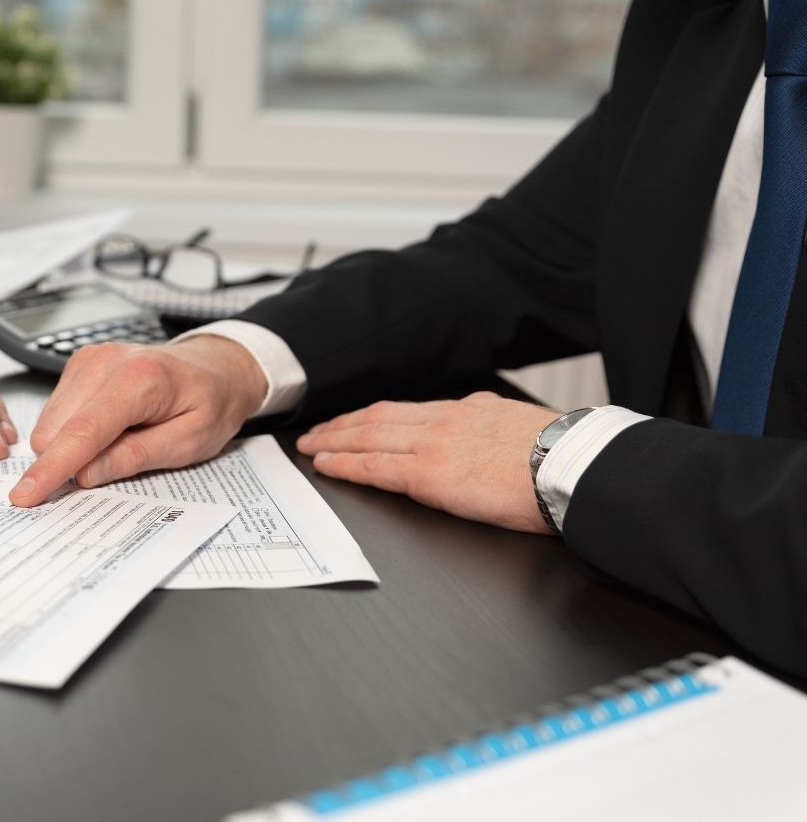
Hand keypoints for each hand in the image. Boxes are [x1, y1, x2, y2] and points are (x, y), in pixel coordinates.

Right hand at [10, 336, 267, 505]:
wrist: (216, 369)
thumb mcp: (189, 443)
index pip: (83, 432)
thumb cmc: (210, 403)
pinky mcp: (80, 364)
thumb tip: (85, 474)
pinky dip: (74, 430)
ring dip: (74, 446)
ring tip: (122, 438)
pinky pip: (57, 411)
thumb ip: (135, 457)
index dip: (52, 468)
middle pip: (56, 429)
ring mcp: (90, 359)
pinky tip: (110, 427)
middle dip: (70, 461)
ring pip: (50, 423)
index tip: (25, 495)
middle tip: (116, 464)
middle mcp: (106, 362)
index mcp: (139, 379)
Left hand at [296, 392, 561, 533]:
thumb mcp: (525, 428)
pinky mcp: (429, 473)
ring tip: (311, 446)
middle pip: (380, 418)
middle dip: (344, 424)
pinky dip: (345, 463)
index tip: (357, 421)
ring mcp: (434, 444)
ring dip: (335, 440)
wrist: (574, 466)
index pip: (411, 411)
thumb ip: (495, 429)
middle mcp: (446, 420)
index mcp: (471, 410)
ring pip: (369, 437)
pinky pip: (375, 466)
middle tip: (317, 431)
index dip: (376, 416)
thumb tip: (486, 434)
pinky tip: (326, 464)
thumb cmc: (564, 458)